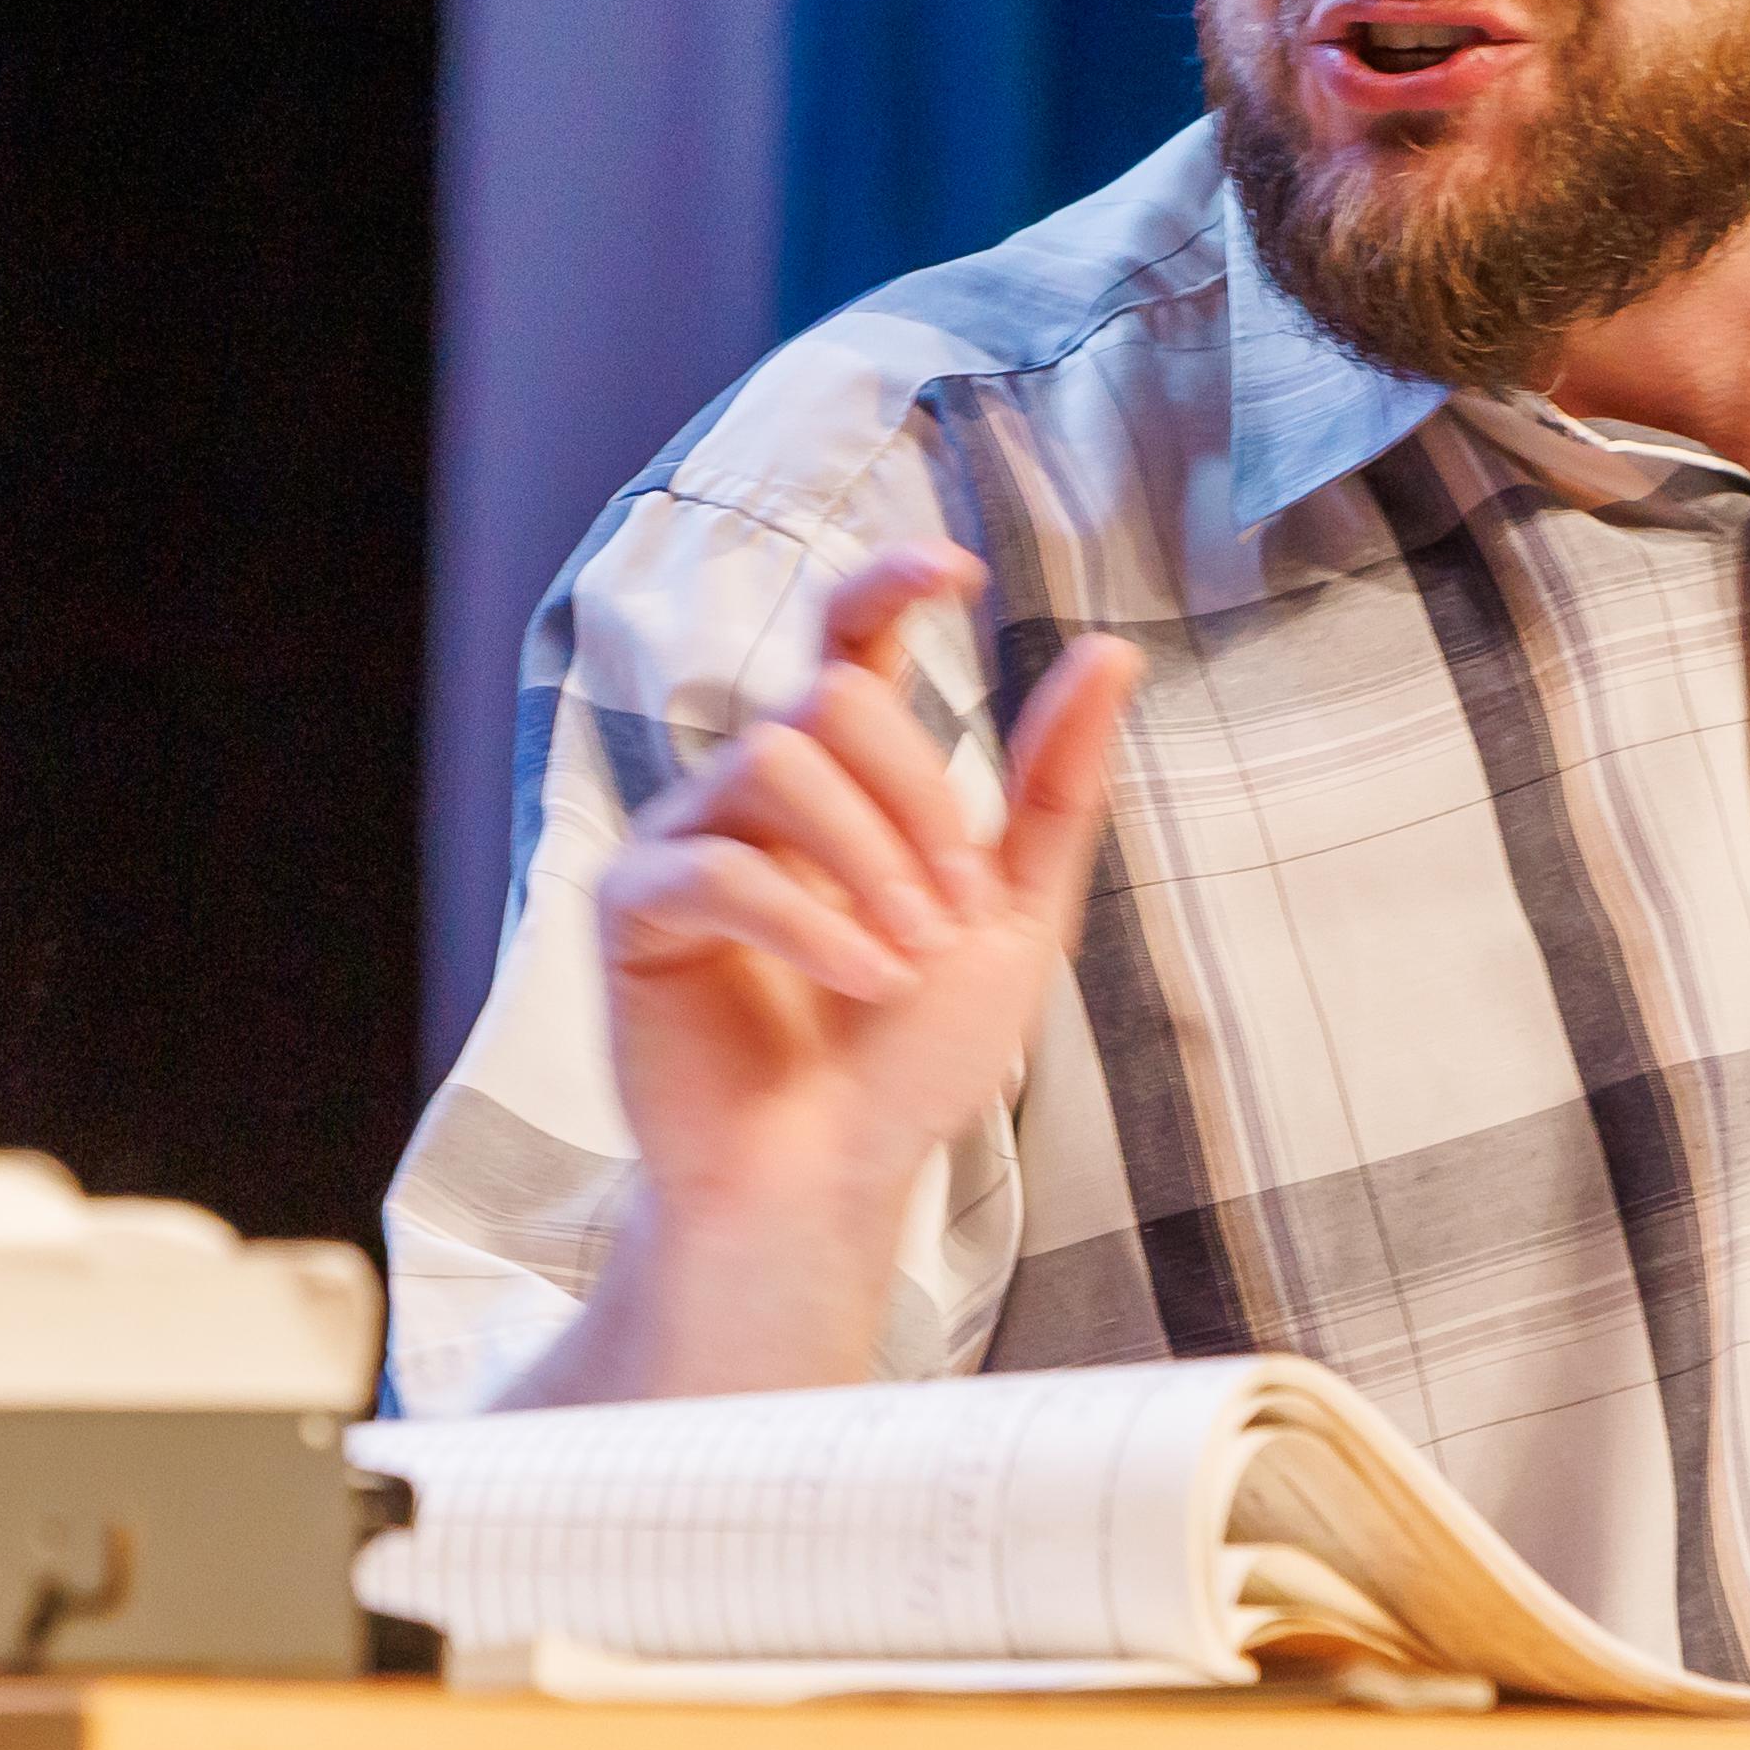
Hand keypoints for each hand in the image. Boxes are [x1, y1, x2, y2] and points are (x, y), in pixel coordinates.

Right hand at [594, 546, 1137, 1263]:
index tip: (952, 570)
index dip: (886, 583)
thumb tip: (1112, 652)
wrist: (833, 1180)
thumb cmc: (910, 1060)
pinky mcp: (637, 909)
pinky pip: (720, 866)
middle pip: (828, 702)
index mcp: (843, 781)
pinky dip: (809, 921)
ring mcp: (688, 842)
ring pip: (775, 762)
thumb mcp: (1016, 916)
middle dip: (914, 799)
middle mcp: (757, 793)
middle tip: (951, 913)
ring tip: (906, 956)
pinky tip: (861, 978)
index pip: (847, 640)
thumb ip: (1053, 788)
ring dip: (868, 858)